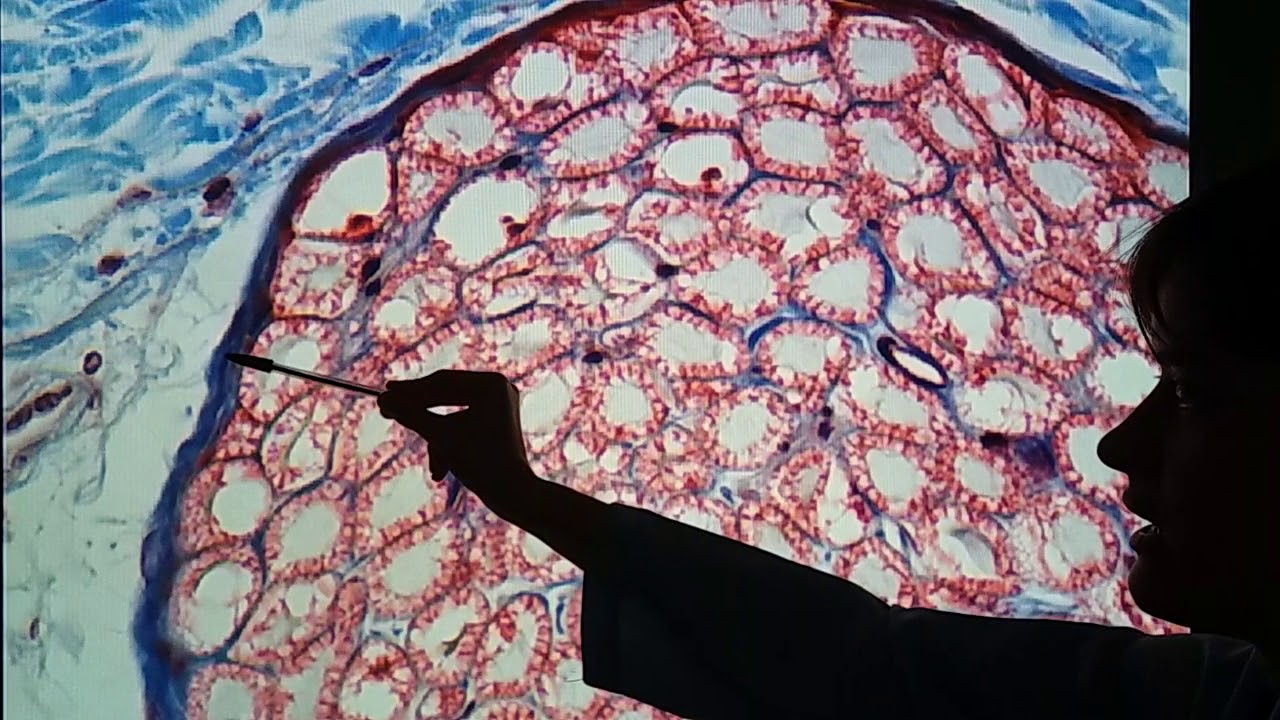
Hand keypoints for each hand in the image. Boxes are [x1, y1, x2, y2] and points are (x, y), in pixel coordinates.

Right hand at [377, 369, 539, 515]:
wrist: (512, 493)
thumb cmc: (479, 462)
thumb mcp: (440, 436)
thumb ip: (411, 415)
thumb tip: (384, 401)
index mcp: (490, 383)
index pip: (441, 382)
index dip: (409, 390)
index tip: (384, 393)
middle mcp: (499, 387)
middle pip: (446, 396)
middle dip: (419, 413)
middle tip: (387, 409)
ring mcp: (500, 404)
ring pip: (452, 416)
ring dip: (438, 440)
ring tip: (435, 467)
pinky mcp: (497, 421)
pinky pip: (464, 425)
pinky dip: (450, 442)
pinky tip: (442, 469)